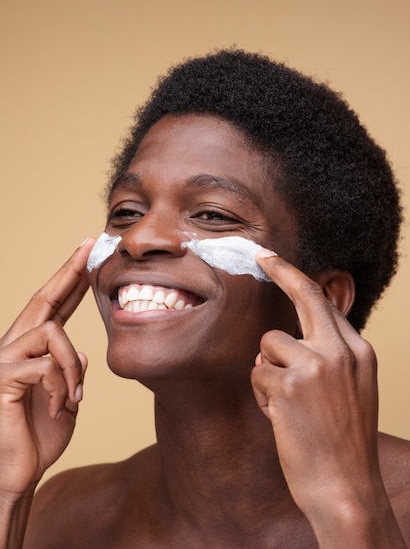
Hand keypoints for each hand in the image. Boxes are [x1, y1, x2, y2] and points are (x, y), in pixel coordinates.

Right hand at [0, 239, 93, 496]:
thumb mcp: (68, 398)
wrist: (19, 473)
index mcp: (31, 351)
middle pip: (42, 300)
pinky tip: (62, 406)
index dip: (71, 281)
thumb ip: (72, 373)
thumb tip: (84, 354)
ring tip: (76, 394)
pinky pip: (44, 365)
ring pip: (50, 332)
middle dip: (68, 271)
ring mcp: (4, 361)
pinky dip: (62, 385)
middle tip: (89, 248)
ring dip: (72, 364)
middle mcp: (13, 348)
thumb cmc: (41, 436)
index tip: (88, 256)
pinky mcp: (2, 379)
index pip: (53, 308)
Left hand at [251, 251, 403, 545]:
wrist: (347, 489)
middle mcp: (342, 351)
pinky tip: (280, 417)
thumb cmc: (342, 443)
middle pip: (306, 296)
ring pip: (269, 344)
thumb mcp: (352, 391)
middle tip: (259, 254)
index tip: (275, 261)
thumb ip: (330, 357)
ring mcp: (317, 365)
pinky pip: (258, 372)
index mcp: (360, 352)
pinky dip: (262, 394)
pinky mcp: (290, 383)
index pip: (326, 304)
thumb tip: (291, 336)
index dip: (298, 279)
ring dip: (268, 371)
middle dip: (281, 270)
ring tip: (286, 404)